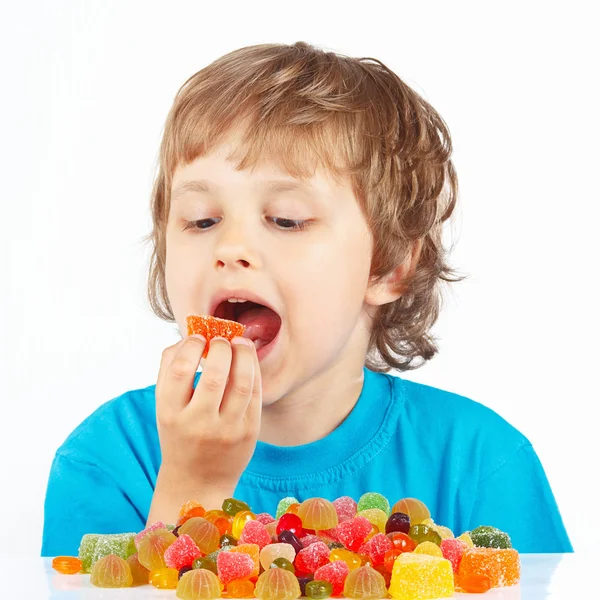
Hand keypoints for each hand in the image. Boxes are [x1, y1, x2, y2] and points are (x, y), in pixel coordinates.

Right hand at [152, 334, 261, 514]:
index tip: (198, 338)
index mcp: (170, 414)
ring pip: (242, 382)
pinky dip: (254, 369)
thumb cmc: (178, 432)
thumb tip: (191, 335)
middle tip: (222, 340)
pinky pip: (256, 393)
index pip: (180, 369)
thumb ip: (169, 368)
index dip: (192, 345)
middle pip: (214, 375)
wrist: (197, 481)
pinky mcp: (249, 432)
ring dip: (243, 354)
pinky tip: (248, 359)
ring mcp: (227, 430)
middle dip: (221, 347)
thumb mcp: (163, 405)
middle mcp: (198, 424)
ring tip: (240, 343)